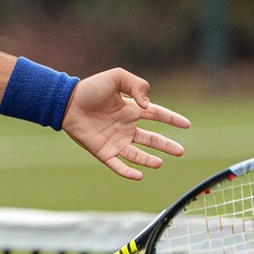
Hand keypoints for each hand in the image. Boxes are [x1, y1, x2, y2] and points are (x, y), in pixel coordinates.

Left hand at [61, 67, 189, 180]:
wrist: (66, 102)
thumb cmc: (90, 88)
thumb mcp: (116, 77)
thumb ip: (137, 85)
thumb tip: (148, 105)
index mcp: (131, 109)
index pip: (157, 115)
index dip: (172, 119)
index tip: (186, 125)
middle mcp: (125, 126)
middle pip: (151, 139)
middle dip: (166, 145)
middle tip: (180, 151)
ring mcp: (115, 140)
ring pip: (137, 154)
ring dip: (148, 160)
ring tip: (159, 163)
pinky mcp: (102, 151)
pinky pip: (118, 165)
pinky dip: (128, 171)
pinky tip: (139, 176)